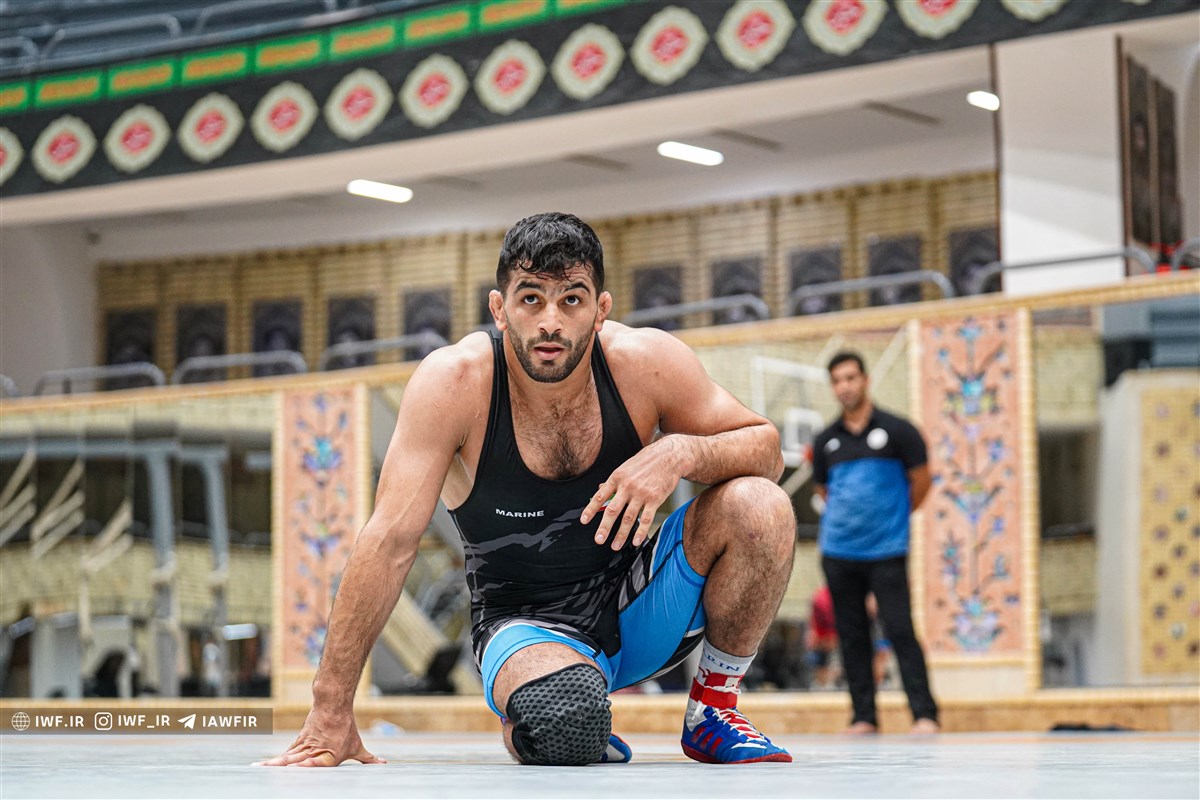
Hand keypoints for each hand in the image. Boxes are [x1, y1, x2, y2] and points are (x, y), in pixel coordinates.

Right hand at [253, 708, 384, 766]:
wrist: (333, 706)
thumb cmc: (346, 728)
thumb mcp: (357, 746)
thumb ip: (368, 758)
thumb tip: (383, 764)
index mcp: (328, 756)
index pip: (314, 763)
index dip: (303, 766)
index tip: (292, 771)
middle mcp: (314, 751)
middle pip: (295, 760)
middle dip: (281, 768)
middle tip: (266, 773)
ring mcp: (304, 745)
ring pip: (287, 756)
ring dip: (273, 764)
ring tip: (258, 769)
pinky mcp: (299, 741)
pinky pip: (287, 753)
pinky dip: (276, 759)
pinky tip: (265, 765)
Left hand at [580, 438, 684, 550]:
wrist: (669, 456)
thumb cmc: (646, 461)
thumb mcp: (626, 467)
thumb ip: (614, 481)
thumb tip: (599, 490)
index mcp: (617, 477)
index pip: (601, 496)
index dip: (591, 509)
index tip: (584, 521)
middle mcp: (627, 486)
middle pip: (613, 510)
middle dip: (604, 527)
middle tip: (598, 539)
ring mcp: (641, 493)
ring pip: (629, 518)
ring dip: (621, 534)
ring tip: (615, 546)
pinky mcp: (655, 499)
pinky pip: (646, 518)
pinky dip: (640, 532)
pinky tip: (636, 541)